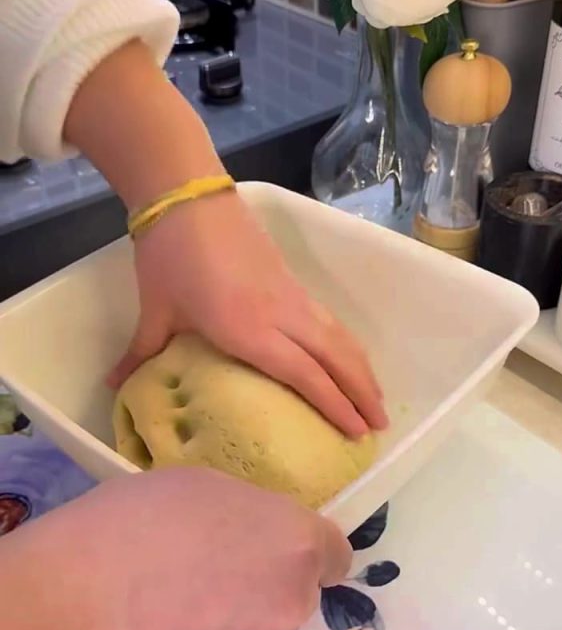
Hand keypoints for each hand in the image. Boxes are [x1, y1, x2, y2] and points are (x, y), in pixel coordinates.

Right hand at [24, 467, 350, 629]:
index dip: (308, 548)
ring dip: (245, 615)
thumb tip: (254, 535)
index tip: (275, 546)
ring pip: (269, 625)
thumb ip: (249, 513)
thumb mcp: (203, 485)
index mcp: (297, 539)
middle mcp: (295, 598)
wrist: (81, 604)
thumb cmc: (139, 521)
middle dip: (271, 579)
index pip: (335, 552)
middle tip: (216, 567)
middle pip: (300, 588)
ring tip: (185, 601)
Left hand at [110, 190, 386, 438]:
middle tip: (379, 427)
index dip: (334, 405)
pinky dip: (347, 344)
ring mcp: (291, 294)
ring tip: (377, 400)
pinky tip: (351, 358)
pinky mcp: (292, 280)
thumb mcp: (155, 310)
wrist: (186, 195)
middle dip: (361, 393)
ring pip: (339, 336)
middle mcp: (280, 315)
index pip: (304, 375)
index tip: (355, 433)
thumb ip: (143, 354)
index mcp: (247, 330)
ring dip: (362, 368)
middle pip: (334, 358)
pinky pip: (330, 319)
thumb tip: (113, 386)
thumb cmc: (169, 256)